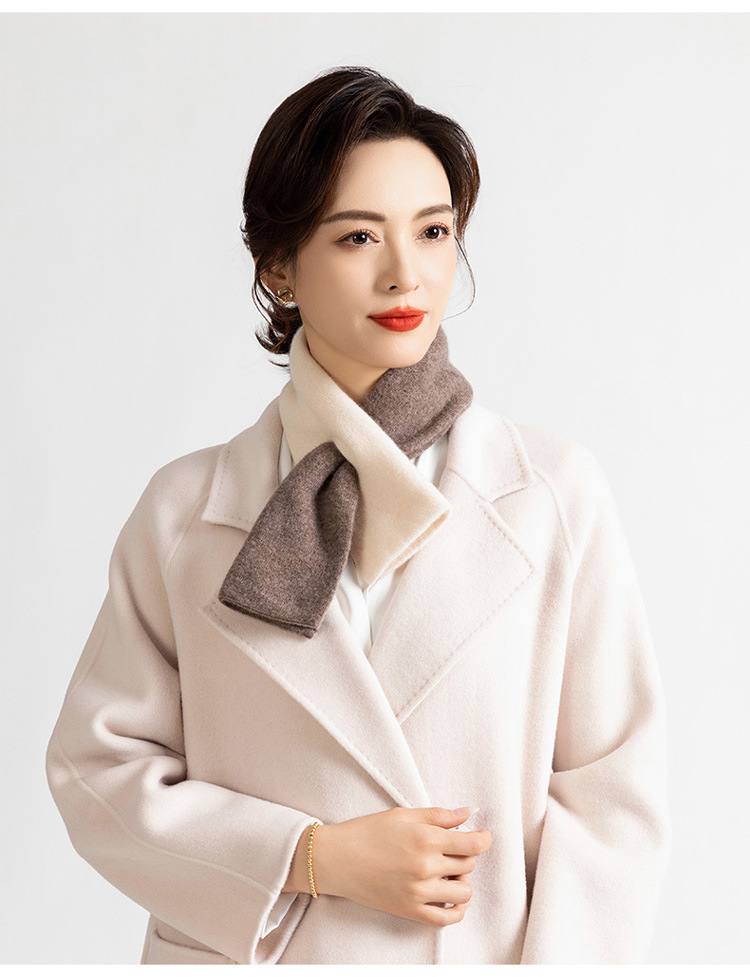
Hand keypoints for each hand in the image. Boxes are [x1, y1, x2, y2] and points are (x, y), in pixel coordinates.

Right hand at [311, 806, 491, 927]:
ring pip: (463, 891)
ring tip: (447, 871)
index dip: (484, 839)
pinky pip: (446, 918)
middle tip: (450, 848)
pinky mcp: (410, 911)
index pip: (473, 843)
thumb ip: (438, 815)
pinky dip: (456, 909)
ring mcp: (419, 892)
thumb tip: (467, 814)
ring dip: (461, 880)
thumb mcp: (403, 814)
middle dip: (465, 854)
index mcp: (425, 838)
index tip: (483, 837)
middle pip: (468, 864)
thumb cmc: (367, 832)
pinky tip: (450, 897)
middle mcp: (426, 866)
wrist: (337, 859)